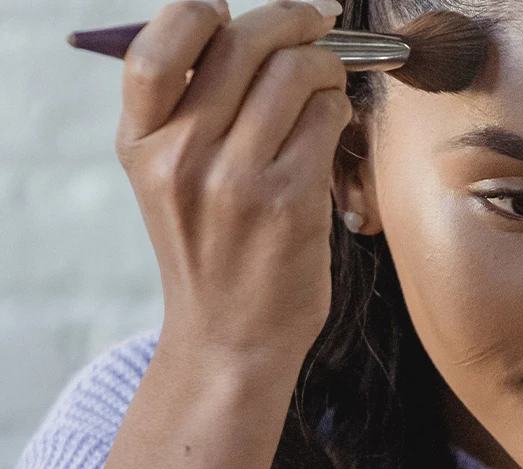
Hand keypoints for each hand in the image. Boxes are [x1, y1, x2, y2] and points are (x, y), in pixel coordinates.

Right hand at [117, 0, 351, 368]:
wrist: (231, 338)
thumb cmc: (212, 252)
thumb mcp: (167, 179)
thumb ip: (186, 110)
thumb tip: (239, 29)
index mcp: (141, 141)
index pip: (158, 46)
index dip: (201, 12)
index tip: (232, 7)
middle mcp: (182, 155)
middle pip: (240, 44)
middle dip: (291, 18)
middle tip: (319, 17)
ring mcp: (237, 180)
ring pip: (293, 74)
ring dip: (325, 63)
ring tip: (330, 78)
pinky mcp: (290, 204)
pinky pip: (325, 120)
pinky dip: (338, 107)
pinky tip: (335, 120)